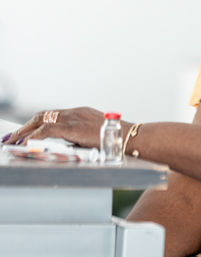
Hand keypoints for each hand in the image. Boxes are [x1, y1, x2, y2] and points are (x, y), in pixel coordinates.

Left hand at [1, 107, 115, 148]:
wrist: (131, 138)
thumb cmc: (119, 139)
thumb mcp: (98, 134)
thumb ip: (83, 136)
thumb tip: (73, 144)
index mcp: (82, 113)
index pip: (53, 115)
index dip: (36, 123)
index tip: (26, 131)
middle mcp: (76, 112)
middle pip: (43, 115)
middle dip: (25, 126)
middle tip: (13, 137)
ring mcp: (74, 118)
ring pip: (41, 120)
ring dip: (24, 131)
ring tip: (14, 141)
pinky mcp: (74, 128)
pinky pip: (47, 130)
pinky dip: (33, 136)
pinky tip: (26, 143)